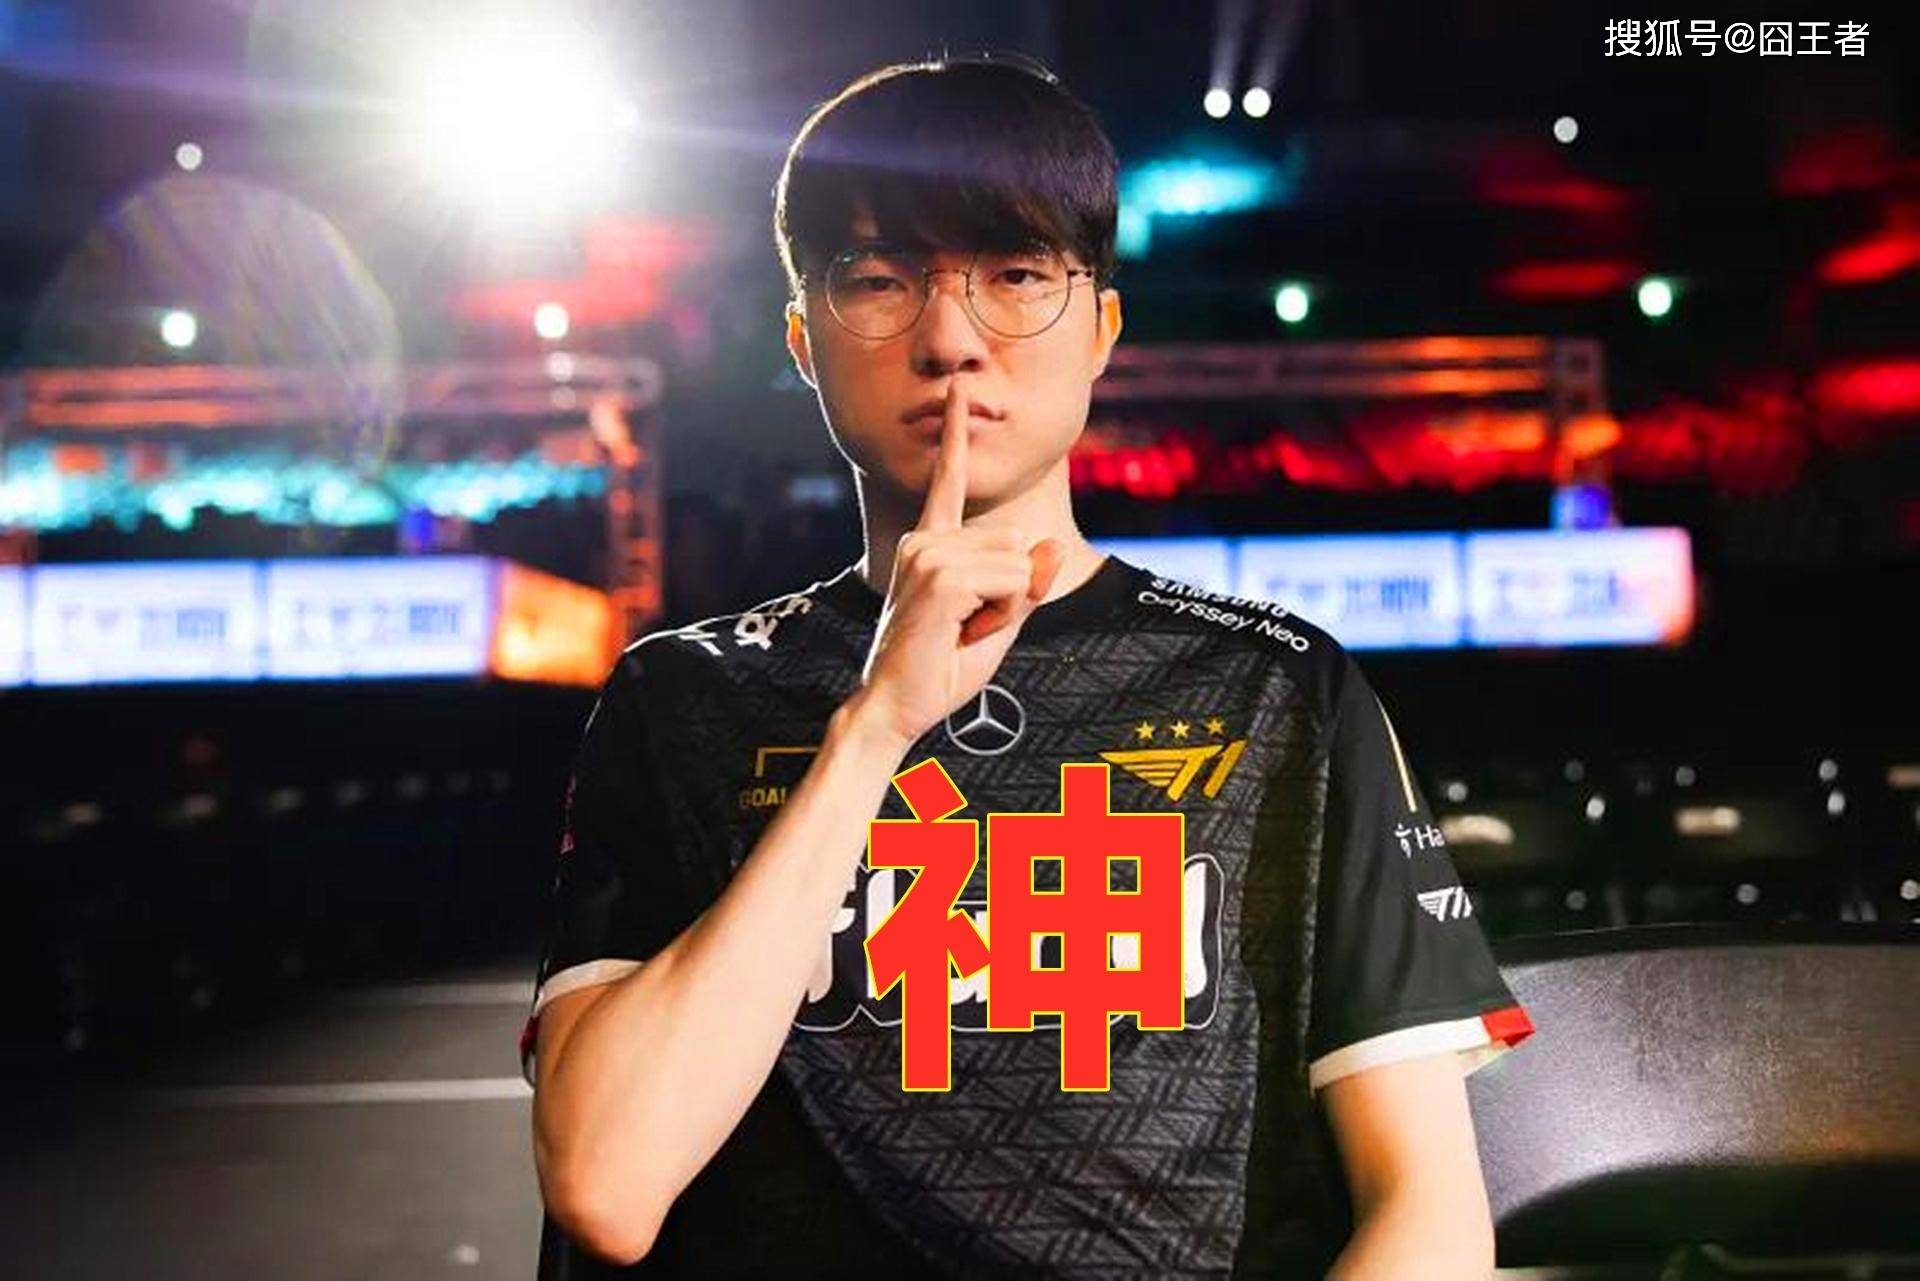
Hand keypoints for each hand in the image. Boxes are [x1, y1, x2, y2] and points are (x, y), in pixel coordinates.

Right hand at [851, 380, 1062, 748]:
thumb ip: (1024, 585)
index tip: (960, 393)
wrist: (897, 708)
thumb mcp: (996, 623)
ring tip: (957, 632)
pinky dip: (999, 617)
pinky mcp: (941, 575)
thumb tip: (1048, 544)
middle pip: (1014, 543)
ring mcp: (928, 554)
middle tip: (963, 628)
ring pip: (1015, 565)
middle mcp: (923, 540)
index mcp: (929, 544)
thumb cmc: (939, 669)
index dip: (956, 437)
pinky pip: (1010, 584)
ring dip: (1003, 609)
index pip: (946, 482)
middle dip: (1008, 594)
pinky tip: (956, 633)